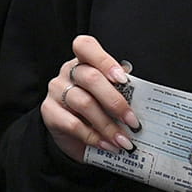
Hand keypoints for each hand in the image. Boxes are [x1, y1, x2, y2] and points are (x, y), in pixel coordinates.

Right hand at [40, 34, 139, 162]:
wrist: (76, 136)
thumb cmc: (98, 109)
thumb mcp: (110, 98)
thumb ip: (121, 92)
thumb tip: (142, 100)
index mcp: (84, 61)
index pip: (86, 46)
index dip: (104, 61)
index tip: (123, 79)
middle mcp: (68, 72)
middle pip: (91, 78)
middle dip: (115, 101)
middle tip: (133, 121)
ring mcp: (56, 91)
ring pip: (84, 103)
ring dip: (108, 125)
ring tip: (124, 141)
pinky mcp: (49, 112)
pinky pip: (73, 124)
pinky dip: (94, 137)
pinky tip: (107, 145)